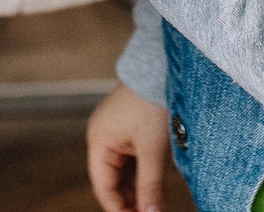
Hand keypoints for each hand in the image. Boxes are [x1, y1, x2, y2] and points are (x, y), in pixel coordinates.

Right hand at [86, 84, 171, 211]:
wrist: (164, 65)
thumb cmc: (153, 101)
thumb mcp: (153, 149)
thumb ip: (150, 186)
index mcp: (99, 141)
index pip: (103, 186)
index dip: (118, 208)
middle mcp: (102, 137)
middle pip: (111, 181)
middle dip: (129, 201)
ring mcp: (115, 132)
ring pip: (123, 172)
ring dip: (136, 189)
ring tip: (154, 205)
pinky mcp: (129, 128)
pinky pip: (131, 159)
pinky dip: (141, 174)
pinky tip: (154, 186)